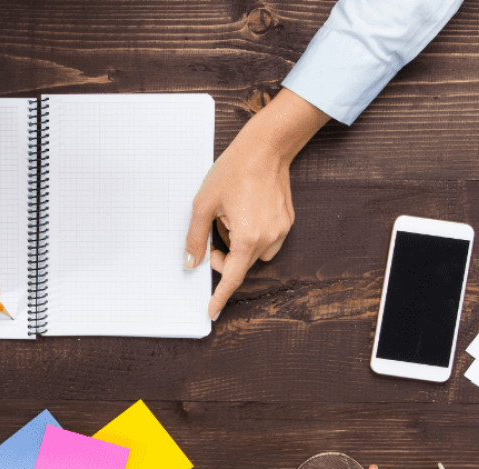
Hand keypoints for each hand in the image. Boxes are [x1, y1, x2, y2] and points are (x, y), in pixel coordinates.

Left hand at [184, 88, 329, 319]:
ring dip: (239, 246)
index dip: (220, 296)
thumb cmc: (234, 171)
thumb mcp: (204, 204)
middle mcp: (269, 239)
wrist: (266, 147)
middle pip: (241, 264)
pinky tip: (245, 211)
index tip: (212, 312)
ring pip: (254, 254)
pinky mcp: (287, 222)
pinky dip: (251, 235)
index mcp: (248, 238)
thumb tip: (191, 263)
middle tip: (213, 233)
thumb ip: (196, 237)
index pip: (231, 277)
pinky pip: (266, 240)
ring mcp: (281, 231)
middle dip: (223, 256)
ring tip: (231, 217)